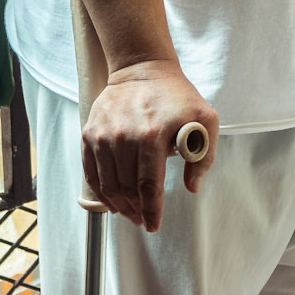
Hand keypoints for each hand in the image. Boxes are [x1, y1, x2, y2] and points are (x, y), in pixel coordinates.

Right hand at [81, 59, 218, 230]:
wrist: (142, 69)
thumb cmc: (176, 95)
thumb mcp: (205, 119)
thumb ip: (204, 156)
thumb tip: (192, 187)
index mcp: (152, 136)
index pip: (149, 185)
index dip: (152, 210)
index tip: (154, 225)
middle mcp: (123, 136)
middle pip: (127, 188)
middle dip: (136, 210)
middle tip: (143, 219)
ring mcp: (103, 135)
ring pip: (108, 183)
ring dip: (118, 204)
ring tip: (129, 212)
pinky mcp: (89, 132)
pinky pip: (91, 170)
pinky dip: (100, 189)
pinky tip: (111, 199)